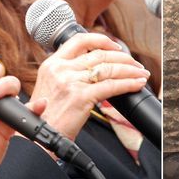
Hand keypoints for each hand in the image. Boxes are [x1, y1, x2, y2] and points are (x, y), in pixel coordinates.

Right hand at [33, 33, 149, 139]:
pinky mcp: (80, 97)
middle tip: (135, 65)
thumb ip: (66, 74)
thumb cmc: (45, 118)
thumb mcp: (49, 88)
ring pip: (108, 68)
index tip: (115, 46)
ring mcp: (70, 82)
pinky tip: (137, 84)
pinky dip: (128, 84)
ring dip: (129, 70)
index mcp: (51, 64)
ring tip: (141, 74)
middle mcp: (60, 69)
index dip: (101, 40)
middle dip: (123, 57)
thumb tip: (92, 70)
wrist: (37, 139)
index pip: (79, 40)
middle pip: (99, 54)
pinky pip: (111, 86)